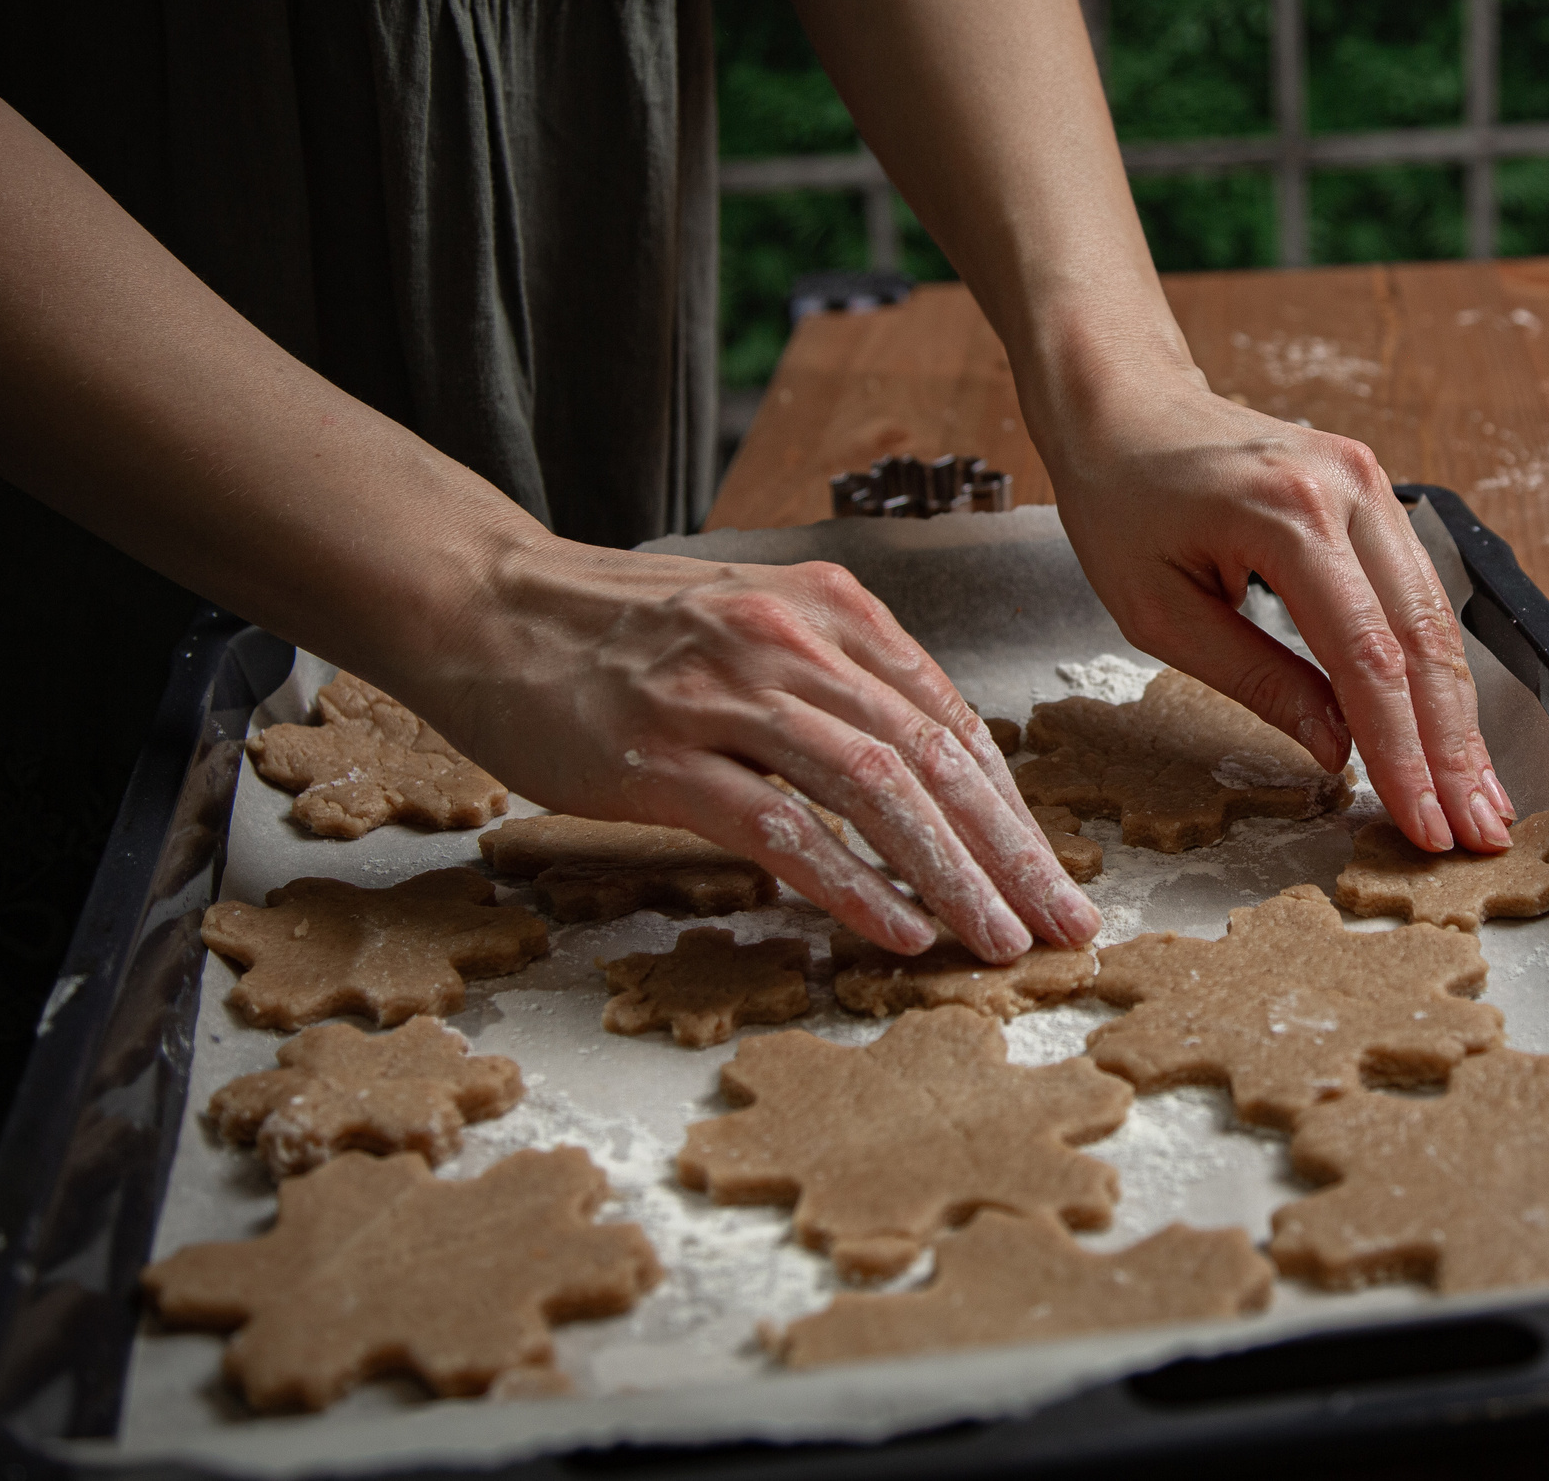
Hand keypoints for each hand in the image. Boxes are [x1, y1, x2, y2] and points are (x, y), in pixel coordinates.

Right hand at [401, 538, 1099, 961]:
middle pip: (931, 758)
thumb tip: (926, 775)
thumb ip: (837, 685)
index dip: (1012, 808)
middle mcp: (791, 643)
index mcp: (829, 611)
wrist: (487, 608)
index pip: (948, 719)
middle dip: (1010, 853)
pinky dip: (850, 884)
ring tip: (997, 940)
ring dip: (949, 876)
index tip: (1054, 876)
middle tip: (1062, 924)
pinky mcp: (661, 756)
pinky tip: (897, 932)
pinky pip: (780, 829)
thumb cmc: (623, 633)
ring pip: (873, 792)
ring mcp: (726, 697)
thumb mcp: (752, 628)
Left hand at [1044, 370, 1515, 853]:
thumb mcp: (1160, 613)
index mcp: (1285, 515)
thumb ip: (1257, 680)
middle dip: (1454, 746)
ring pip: (1437, 616)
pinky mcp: (1374, 490)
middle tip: (1480, 829)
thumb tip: (1338, 751)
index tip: (1423, 822)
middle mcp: (1346, 487)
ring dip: (1460, 714)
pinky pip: (1420, 589)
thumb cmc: (1121, 504)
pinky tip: (1452, 725)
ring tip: (1482, 796)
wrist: (1122, 405)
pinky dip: (1438, 665)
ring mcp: (1369, 480)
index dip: (1402, 751)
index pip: (1367, 656)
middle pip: (1423, 638)